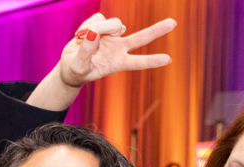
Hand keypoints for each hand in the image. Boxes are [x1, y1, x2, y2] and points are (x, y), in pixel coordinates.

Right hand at [29, 15, 176, 109]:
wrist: (69, 64)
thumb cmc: (75, 71)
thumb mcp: (78, 67)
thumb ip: (85, 52)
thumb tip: (93, 34)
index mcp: (117, 63)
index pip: (138, 62)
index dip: (152, 60)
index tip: (168, 59)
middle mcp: (119, 48)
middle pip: (141, 38)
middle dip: (157, 30)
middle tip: (173, 23)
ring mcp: (112, 36)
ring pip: (114, 23)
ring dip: (97, 28)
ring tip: (81, 38)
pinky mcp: (102, 26)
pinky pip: (98, 18)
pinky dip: (87, 24)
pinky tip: (81, 34)